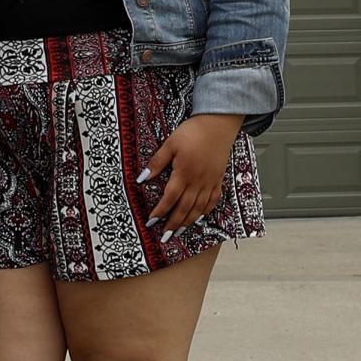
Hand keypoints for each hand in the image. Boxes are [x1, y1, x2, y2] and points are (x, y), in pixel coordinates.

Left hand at [143, 113, 241, 234]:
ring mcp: (209, 181)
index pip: (169, 198)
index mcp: (183, 173)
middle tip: (165, 236)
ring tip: (179, 232)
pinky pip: (213, 200)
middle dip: (173, 224)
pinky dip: (206, 211)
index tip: (151, 222)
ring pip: (199, 208)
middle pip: (184, 208)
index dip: (160, 212)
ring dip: (188, 222)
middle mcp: (197, 181)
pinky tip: (200, 216)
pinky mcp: (218, 179)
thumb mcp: (170, 143)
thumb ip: (157, 162)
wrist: (218, 125)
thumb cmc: (193, 132)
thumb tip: (142, 178)